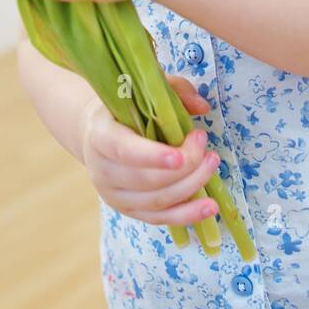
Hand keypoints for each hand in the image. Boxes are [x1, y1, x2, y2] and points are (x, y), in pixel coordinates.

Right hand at [79, 74, 221, 226]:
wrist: (97, 133)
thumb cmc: (125, 108)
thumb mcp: (144, 89)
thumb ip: (174, 90)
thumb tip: (202, 106)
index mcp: (100, 135)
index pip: (123, 150)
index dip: (151, 156)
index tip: (180, 156)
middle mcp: (102, 170)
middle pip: (147, 179)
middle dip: (185, 167)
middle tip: (206, 147)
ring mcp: (114, 195)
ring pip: (157, 200)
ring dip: (192, 185)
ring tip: (212, 164)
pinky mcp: (128, 210)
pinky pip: (160, 218)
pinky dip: (187, 215)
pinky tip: (209, 207)